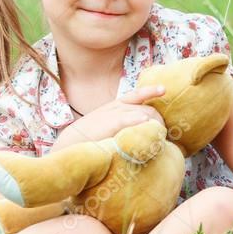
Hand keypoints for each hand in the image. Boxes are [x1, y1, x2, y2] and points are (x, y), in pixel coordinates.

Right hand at [51, 85, 165, 151]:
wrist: (69, 144)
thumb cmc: (88, 139)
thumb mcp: (105, 126)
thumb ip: (120, 126)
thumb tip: (137, 132)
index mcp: (115, 106)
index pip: (137, 95)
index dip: (150, 91)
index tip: (163, 90)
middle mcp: (117, 107)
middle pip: (148, 110)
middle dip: (158, 122)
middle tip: (162, 136)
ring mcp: (115, 113)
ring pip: (145, 115)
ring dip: (155, 126)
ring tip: (159, 139)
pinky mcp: (112, 122)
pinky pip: (132, 119)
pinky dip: (141, 122)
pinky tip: (147, 125)